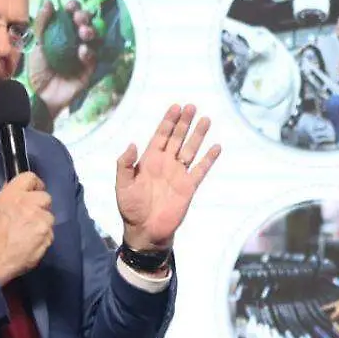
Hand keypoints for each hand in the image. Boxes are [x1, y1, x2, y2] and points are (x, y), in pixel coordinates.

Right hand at [0, 172, 54, 285]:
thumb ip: (11, 196)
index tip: (34, 192)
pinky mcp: (48, 233)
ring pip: (49, 216)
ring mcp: (41, 218)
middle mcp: (29, 203)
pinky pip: (50, 231)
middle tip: (31, 215)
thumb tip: (21, 190)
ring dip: (42, 222)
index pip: (31, 177)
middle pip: (45, 197)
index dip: (34, 185)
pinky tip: (33, 241)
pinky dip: (44, 236)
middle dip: (40, 205)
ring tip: (30, 231)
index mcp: (13, 194)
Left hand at [25, 0, 98, 120]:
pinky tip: (82, 52)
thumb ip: (42, 24)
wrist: (41, 96)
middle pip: (85, 23)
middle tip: (79, 18)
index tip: (71, 5)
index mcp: (61, 33)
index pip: (70, 15)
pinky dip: (89, 52)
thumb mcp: (37, 45)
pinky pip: (93, 57)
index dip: (73, 7)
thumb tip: (49, 2)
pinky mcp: (89, 69)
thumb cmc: (38, 70)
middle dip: (84, 17)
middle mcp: (74, 41)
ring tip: (83, 32)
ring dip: (90, 31)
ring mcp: (82, 54)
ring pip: (93, 37)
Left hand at [116, 104, 220, 250]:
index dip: (168, 121)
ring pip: (191, 149)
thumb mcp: (122, 185)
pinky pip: (201, 169)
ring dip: (198, 135)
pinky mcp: (189, 187)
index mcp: (149, 160)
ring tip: (206, 119)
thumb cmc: (131, 208)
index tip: (176, 106)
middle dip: (184, 122)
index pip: (161, 135)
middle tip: (192, 106)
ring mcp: (178, 174)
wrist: (145, 230)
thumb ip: (125, 164)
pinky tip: (216, 146)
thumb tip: (132, 144)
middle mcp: (166, 163)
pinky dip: (209, 158)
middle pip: (177, 138)